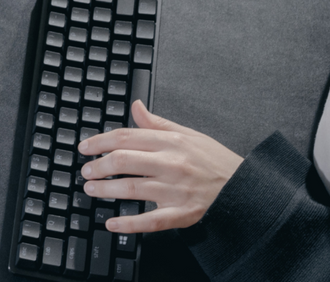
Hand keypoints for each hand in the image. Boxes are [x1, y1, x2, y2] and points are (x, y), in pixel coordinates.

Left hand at [78, 101, 242, 232]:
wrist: (244, 188)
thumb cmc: (214, 161)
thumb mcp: (188, 134)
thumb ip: (157, 123)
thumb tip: (136, 106)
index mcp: (171, 142)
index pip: (126, 137)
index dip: (100, 141)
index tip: (85, 147)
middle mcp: (171, 164)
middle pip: (124, 161)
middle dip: (98, 166)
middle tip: (85, 171)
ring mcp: (175, 190)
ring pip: (131, 188)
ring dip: (105, 190)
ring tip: (91, 189)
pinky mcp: (181, 213)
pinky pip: (150, 220)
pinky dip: (128, 224)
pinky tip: (112, 223)